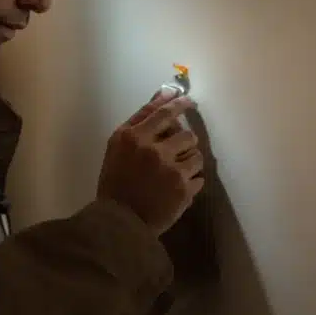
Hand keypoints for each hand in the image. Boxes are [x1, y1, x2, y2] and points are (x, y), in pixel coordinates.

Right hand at [97, 91, 204, 234]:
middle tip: (176, 154)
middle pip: (187, 134)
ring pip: (197, 155)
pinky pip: (199, 179)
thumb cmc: (116, 182)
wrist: (119, 223)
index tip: (190, 103)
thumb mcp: (119, 146)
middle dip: (185, 143)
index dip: (181, 105)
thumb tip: (166, 91)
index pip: (164, 112)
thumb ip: (142, 118)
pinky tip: (176, 191)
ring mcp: (171, 171)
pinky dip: (191, 184)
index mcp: (133, 137)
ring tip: (176, 174)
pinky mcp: (183, 190)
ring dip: (190, 163)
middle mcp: (153, 150)